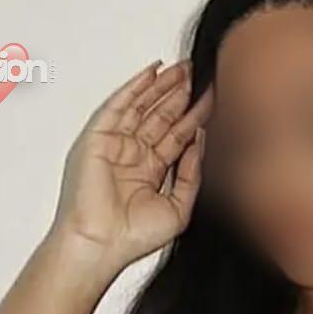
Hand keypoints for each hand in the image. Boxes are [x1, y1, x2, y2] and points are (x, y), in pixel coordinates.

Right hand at [48, 58, 212, 268]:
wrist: (102, 244)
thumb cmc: (134, 236)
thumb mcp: (178, 207)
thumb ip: (191, 175)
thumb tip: (200, 142)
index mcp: (150, 171)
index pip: (177, 136)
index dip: (194, 117)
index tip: (213, 99)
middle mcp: (133, 155)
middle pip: (161, 116)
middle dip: (180, 95)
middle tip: (200, 74)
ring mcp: (116, 145)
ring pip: (143, 107)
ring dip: (162, 86)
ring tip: (184, 69)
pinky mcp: (99, 138)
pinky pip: (119, 106)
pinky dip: (135, 88)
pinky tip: (153, 73)